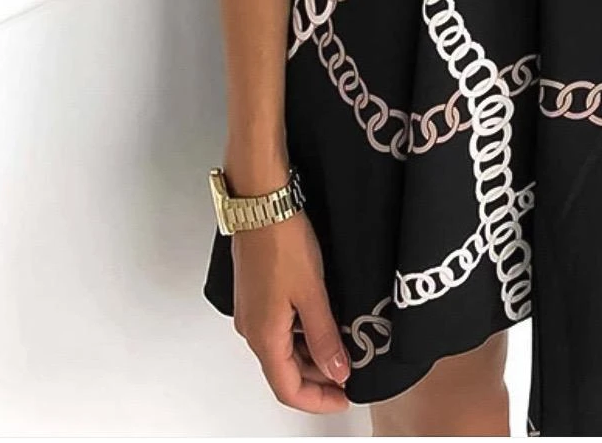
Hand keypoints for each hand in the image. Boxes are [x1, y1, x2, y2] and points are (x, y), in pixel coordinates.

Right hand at [231, 209, 352, 412]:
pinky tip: (323, 319)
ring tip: (342, 344)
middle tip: (350, 370)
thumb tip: (336, 373)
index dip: (318, 400)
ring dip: (310, 353)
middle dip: (318, 377)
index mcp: (262, 337)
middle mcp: (251, 329)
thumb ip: (324, 337)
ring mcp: (251, 310)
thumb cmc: (282, 241)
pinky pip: (278, 327)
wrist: (260, 201)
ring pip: (282, 348)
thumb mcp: (312, 293)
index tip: (345, 397)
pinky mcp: (255, 293)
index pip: (288, 390)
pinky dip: (301, 332)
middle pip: (284, 371)